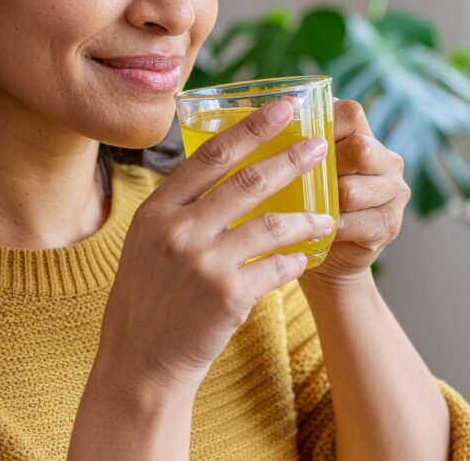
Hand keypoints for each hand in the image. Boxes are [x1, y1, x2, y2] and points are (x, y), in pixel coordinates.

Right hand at [97, 100, 334, 397]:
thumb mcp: (147, 241)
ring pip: (271, 224)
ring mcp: (203, 262)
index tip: (283, 108)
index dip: (252, 127)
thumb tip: (226, 170)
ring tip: (328, 215)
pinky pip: (277, 267)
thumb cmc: (148, 297)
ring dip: (305, 218)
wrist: (141, 361)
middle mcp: (178, 230)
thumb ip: (180, 207)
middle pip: (247, 181)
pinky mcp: (227, 296)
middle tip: (319, 145)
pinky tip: (303, 258)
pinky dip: (294, 260)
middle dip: (290, 158)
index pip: (211, 155)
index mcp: (157, 209)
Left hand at [300, 98, 410, 289]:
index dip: (322, 124)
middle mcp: (386, 159)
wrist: (318, 251)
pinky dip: (331, 227)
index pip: (349, 114)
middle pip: (359, 149)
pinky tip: (316, 230)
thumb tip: (266, 105)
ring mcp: (393, 192)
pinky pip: (357, 222)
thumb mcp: (294, 165)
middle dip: (324, 166)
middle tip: (298, 181)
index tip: (294, 140)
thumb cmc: (298, 198)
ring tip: (303, 208)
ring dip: (324, 201)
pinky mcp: (388, 224)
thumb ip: (289, 136)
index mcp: (364, 134)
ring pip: (352, 189)